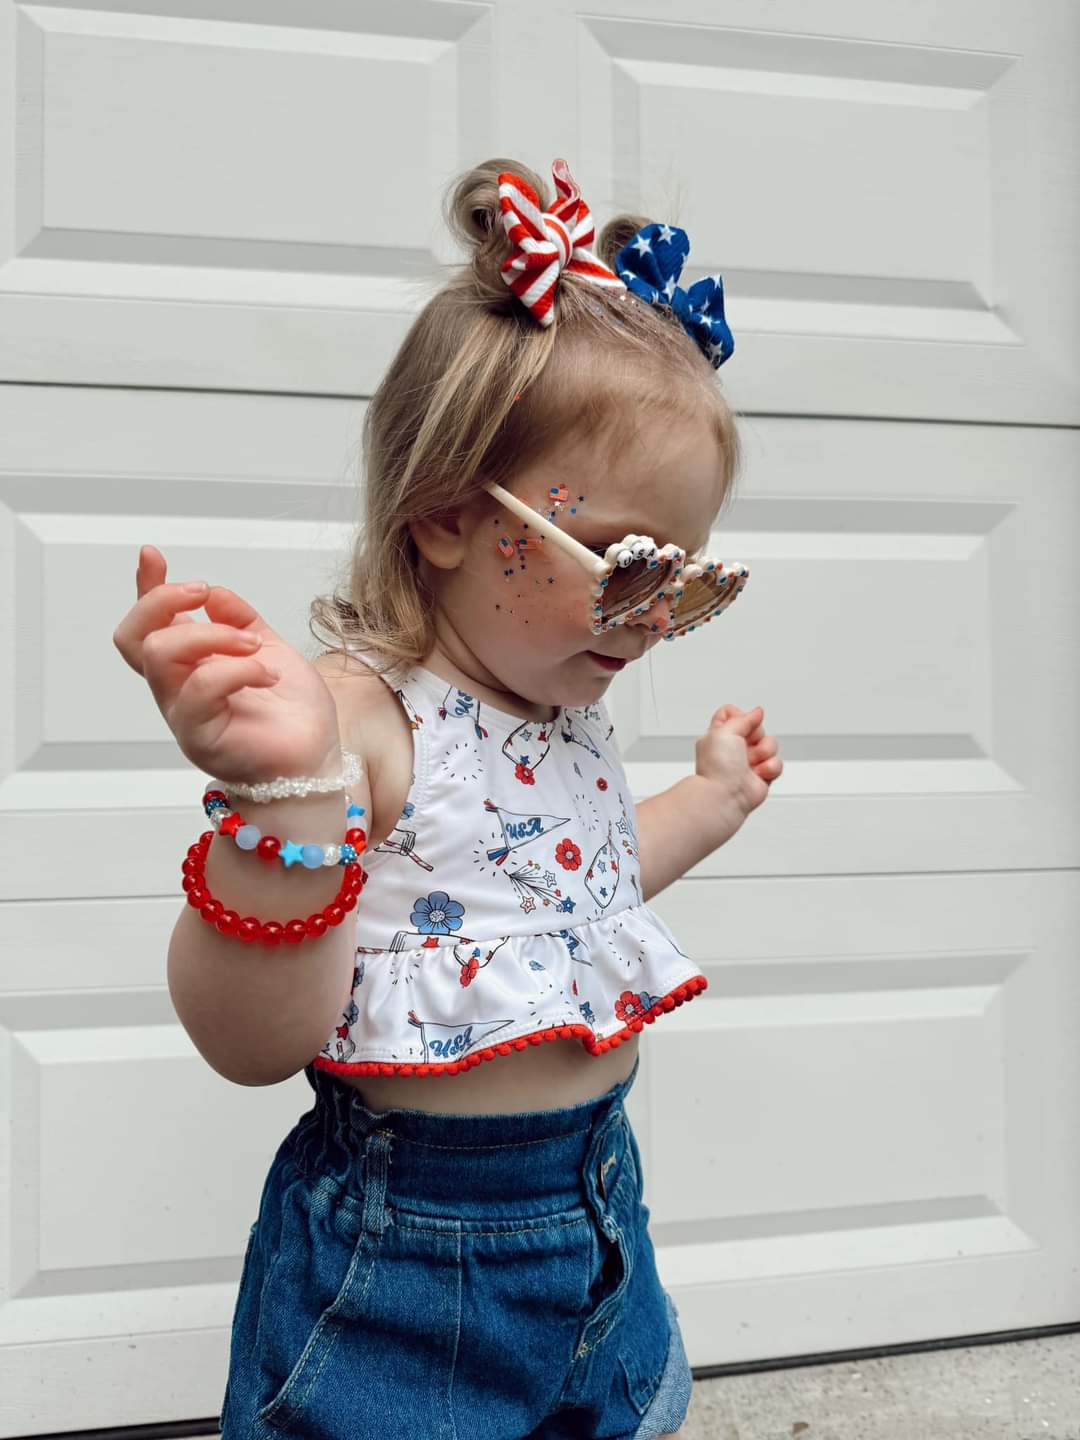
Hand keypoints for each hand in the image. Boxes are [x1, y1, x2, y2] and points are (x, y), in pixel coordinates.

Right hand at [112, 544, 342, 786]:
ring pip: (160, 654)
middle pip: (135, 637)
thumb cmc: (293, 714)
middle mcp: (178, 689)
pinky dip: (237, 669)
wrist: (316, 759)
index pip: (149, 625)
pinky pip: (200, 687)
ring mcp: (184, 714)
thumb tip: (215, 595)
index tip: (152, 555)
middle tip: (205, 595)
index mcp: (190, 666)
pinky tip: (267, 675)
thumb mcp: (269, 650)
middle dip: (164, 601)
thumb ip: (240, 621)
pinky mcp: (200, 737)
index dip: (145, 588)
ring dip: (208, 634)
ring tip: (253, 645)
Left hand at [694, 704, 781, 820]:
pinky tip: (758, 774)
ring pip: (771, 744)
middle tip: (745, 747)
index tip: (739, 724)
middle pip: (757, 728)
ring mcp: (749, 761)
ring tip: (751, 763)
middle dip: (756, 736)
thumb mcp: (725, 731)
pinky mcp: (763, 774)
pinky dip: (770, 768)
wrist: (725, 795)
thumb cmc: (717, 767)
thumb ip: (743, 718)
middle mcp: (735, 747)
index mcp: (720, 735)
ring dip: (764, 753)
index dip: (741, 718)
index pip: (734, 714)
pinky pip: (777, 763)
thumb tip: (757, 712)